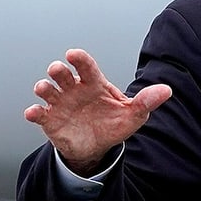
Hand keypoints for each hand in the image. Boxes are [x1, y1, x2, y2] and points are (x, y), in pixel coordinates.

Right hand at [24, 48, 171, 174]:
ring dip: (44, 87)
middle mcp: (75, 89)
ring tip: (44, 89)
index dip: (80, 59)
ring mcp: (60, 103)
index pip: (87, 66)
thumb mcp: (133, 115)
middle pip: (63, 74)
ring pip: (47, 90)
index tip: (73, 54)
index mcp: (94, 83)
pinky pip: (39, 114)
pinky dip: (34, 112)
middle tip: (57, 69)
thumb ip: (146, 101)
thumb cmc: (114, 123)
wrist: (97, 147)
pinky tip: (33, 113)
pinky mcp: (50, 120)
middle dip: (58, 70)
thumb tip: (167, 91)